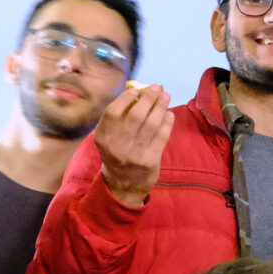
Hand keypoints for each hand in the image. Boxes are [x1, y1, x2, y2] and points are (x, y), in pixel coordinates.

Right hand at [92, 82, 172, 205]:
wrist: (123, 185)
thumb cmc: (117, 154)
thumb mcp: (109, 138)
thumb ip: (118, 119)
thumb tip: (138, 92)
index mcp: (103, 137)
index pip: (113, 112)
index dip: (125, 98)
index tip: (136, 90)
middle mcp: (117, 145)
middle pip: (135, 115)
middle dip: (148, 98)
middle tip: (156, 87)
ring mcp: (133, 154)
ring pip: (151, 123)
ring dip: (160, 106)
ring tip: (165, 96)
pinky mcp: (149, 161)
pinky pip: (161, 136)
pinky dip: (167, 122)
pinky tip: (169, 114)